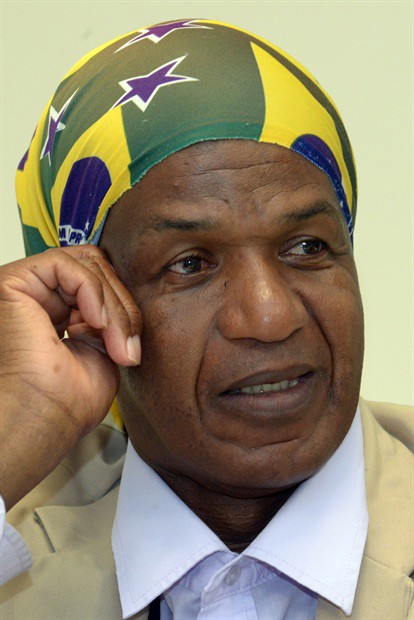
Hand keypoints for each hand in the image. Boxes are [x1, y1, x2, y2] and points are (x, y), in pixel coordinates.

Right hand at [0, 245, 140, 508]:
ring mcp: (24, 288)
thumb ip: (111, 322)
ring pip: (85, 265)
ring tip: (113, 341)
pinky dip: (91, 291)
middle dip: (121, 305)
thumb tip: (124, 311)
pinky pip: (65, 264)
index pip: (98, 284)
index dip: (122, 307)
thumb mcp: (103, 351)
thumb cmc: (68, 399)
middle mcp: (37, 297)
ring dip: (111, 304)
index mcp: (55, 313)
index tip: (131, 348)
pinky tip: (95, 322)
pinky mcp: (12, 282)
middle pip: (95, 269)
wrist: (44, 418)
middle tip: (127, 346)